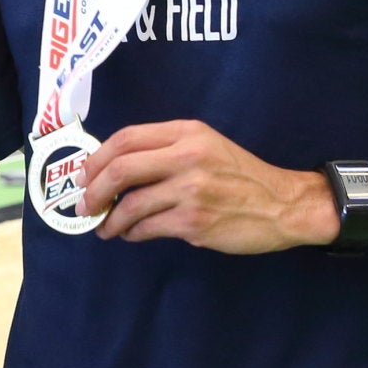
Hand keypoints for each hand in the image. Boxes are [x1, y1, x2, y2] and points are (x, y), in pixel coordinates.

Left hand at [81, 120, 338, 253]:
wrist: (283, 204)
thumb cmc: (240, 176)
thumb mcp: (206, 146)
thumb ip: (165, 150)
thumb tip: (112, 169)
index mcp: (187, 133)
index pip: (125, 138)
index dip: (96, 159)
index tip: (83, 176)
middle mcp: (187, 156)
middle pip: (120, 169)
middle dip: (93, 191)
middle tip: (85, 206)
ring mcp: (191, 190)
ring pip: (130, 204)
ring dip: (109, 219)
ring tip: (105, 227)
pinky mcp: (195, 221)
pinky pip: (147, 228)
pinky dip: (132, 233)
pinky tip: (131, 234)